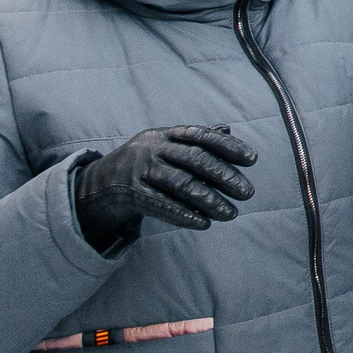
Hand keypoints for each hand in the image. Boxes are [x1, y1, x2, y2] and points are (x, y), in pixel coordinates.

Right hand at [73, 125, 258, 252]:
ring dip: (209, 200)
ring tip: (231, 213)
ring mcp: (141, 171)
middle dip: (224, 176)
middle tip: (247, 193)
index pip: (201, 136)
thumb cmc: (146, 161)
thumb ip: (196, 139)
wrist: (100, 182)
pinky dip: (184, 214)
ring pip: (180, 184)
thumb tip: (227, 130)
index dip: (228, 146)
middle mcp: (153, 149)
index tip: (252, 159)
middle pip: (195, 160)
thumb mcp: (166, 145)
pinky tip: (204, 222)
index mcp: (166, 134)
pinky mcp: (132, 194)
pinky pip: (161, 205)